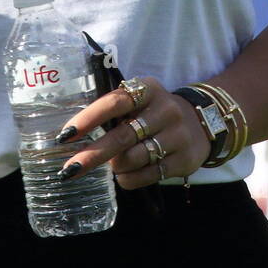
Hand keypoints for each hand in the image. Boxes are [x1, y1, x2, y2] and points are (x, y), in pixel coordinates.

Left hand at [55, 76, 213, 190]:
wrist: (201, 122)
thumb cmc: (154, 112)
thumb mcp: (140, 100)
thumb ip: (114, 110)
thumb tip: (74, 135)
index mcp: (148, 89)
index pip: (115, 102)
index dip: (89, 118)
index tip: (66, 134)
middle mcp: (165, 110)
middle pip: (122, 136)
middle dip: (92, 155)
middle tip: (69, 169)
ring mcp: (177, 135)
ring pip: (133, 159)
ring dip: (114, 166)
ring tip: (111, 165)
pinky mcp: (184, 159)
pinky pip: (146, 175)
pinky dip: (128, 178)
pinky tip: (124, 174)